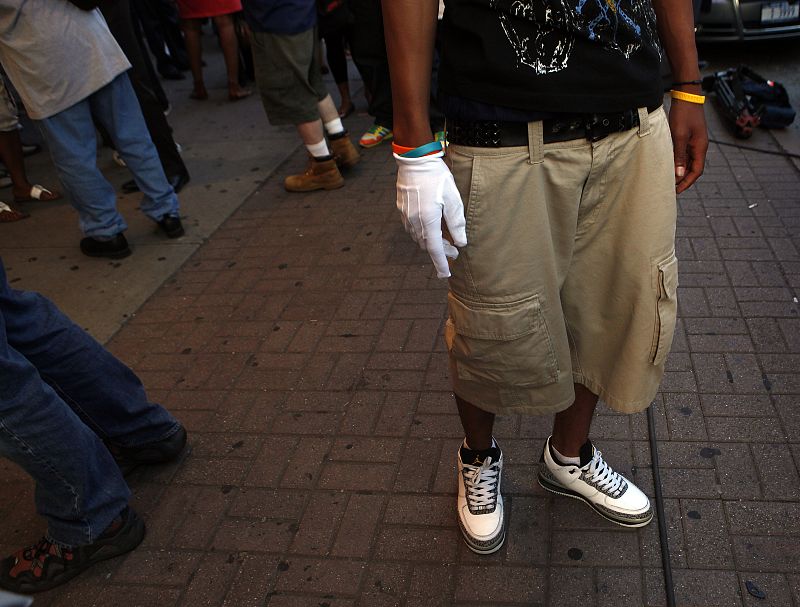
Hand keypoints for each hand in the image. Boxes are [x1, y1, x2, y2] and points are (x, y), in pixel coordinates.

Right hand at [394, 151, 466, 277]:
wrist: (414, 160)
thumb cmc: (436, 177)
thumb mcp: (453, 198)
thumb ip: (456, 222)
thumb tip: (461, 242)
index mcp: (428, 220)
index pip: (434, 249)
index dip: (441, 263)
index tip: (445, 275)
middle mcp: (414, 221)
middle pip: (427, 244)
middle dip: (440, 250)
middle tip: (455, 250)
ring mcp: (406, 215)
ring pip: (418, 237)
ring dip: (431, 241)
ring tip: (445, 238)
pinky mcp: (402, 208)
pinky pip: (412, 227)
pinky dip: (423, 232)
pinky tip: (431, 226)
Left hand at [668, 100, 708, 193]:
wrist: (686, 96)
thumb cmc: (683, 114)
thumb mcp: (679, 135)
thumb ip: (679, 155)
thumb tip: (679, 174)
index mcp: (700, 148)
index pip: (696, 171)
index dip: (687, 183)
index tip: (676, 191)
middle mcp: (699, 146)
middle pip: (693, 168)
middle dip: (683, 180)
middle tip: (670, 189)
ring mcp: (694, 142)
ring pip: (688, 162)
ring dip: (680, 172)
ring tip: (668, 181)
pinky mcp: (688, 137)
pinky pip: (684, 154)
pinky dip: (678, 162)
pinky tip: (669, 166)